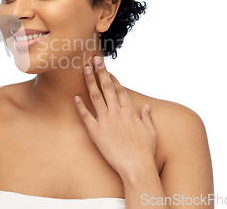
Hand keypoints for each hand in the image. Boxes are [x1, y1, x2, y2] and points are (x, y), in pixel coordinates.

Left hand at [74, 56, 156, 176]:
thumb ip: (147, 118)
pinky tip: (75, 97)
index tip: (108, 71)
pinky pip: (86, 116)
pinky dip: (80, 106)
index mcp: (130, 112)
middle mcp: (117, 113)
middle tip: (95, 59)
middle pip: (107, 87)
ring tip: (84, 69)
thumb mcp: (151, 132)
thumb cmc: (145, 152)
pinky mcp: (96, 132)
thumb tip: (146, 108)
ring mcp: (106, 121)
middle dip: (101, 71)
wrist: (136, 167)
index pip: (119, 90)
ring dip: (90, 81)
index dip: (113, 79)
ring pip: (95, 97)